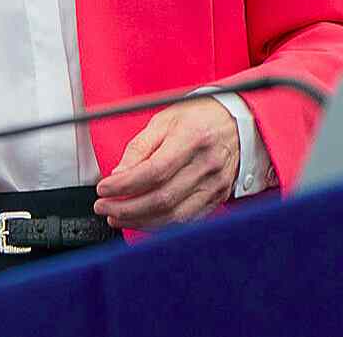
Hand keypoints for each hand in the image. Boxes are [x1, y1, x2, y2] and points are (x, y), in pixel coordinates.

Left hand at [92, 98, 238, 230]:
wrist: (238, 123)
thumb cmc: (199, 118)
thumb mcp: (164, 120)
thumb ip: (139, 147)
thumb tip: (118, 175)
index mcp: (192, 138)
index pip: (154, 171)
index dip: (124, 185)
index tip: (104, 188)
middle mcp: (207, 164)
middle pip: (162, 198)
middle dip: (126, 208)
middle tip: (103, 207)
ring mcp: (215, 185)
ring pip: (173, 216)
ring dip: (139, 221)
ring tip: (116, 217)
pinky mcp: (218, 198)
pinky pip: (186, 220)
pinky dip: (159, 225)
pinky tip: (141, 220)